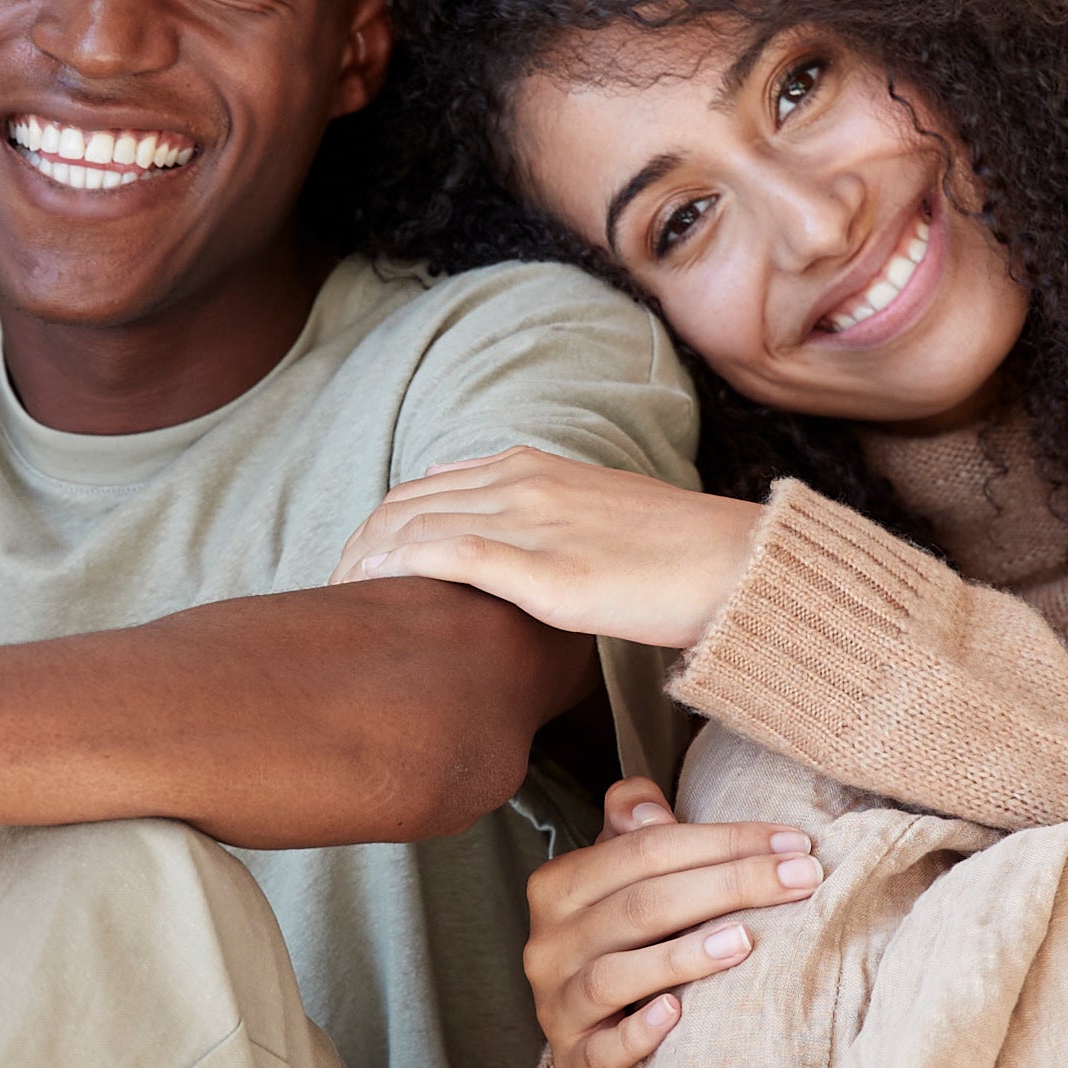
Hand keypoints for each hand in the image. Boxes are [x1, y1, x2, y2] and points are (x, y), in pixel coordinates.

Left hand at [333, 449, 765, 648]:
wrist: (734, 567)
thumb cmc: (674, 559)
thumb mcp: (596, 525)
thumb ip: (542, 526)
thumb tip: (498, 549)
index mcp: (532, 468)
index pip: (427, 487)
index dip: (382, 526)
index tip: (359, 567)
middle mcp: (521, 482)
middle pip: (406, 504)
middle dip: (359, 545)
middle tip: (333, 590)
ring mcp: (529, 521)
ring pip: (414, 525)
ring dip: (364, 560)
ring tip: (337, 599)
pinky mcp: (540, 567)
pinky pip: (445, 555)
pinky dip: (396, 568)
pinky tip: (368, 592)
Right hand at [524, 778, 823, 1067]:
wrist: (595, 1048)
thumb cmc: (624, 951)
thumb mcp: (622, 884)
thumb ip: (634, 834)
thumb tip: (649, 805)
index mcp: (560, 888)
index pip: (645, 848)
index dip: (722, 840)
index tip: (794, 842)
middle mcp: (550, 944)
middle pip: (641, 904)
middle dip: (729, 885)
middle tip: (802, 879)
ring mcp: (558, 1006)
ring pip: (614, 975)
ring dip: (683, 956)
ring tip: (746, 941)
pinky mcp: (575, 1063)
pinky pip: (604, 1049)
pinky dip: (639, 1032)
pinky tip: (678, 1014)